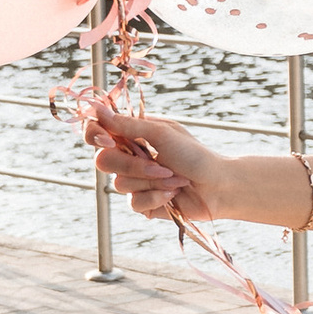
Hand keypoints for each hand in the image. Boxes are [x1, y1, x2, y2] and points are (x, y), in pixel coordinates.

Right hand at [90, 103, 223, 223]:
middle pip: (103, 161)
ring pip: (120, 183)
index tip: (108, 141)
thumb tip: (98, 110)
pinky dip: (155, 198)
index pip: (97, 132)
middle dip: (134, 165)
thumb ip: (128, 125)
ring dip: (152, 181)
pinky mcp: (141, 202)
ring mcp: (134, 181)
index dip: (95, 135)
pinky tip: (172, 196)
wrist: (217, 186)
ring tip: (175, 179)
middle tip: (160, 165)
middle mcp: (129, 157)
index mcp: (132, 135)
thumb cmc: (194, 155)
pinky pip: (133, 202)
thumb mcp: (162, 134)